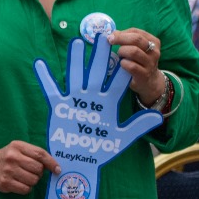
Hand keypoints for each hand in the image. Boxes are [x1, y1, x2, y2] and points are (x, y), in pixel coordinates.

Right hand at [0, 140, 58, 193]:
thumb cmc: (9, 157)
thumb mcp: (20, 149)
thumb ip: (35, 154)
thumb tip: (55, 168)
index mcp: (17, 146)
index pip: (40, 154)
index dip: (51, 163)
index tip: (57, 169)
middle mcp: (12, 157)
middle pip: (38, 168)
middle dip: (39, 172)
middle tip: (32, 171)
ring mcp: (7, 170)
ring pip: (33, 180)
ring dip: (33, 180)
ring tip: (25, 177)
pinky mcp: (5, 183)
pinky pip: (26, 189)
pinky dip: (26, 188)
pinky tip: (20, 183)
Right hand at [35, 34, 162, 198]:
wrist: (82, 161)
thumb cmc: (102, 150)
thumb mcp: (123, 137)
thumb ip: (138, 125)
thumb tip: (158, 115)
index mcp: (108, 103)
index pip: (117, 81)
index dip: (122, 65)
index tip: (128, 49)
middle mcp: (92, 98)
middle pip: (96, 72)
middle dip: (100, 55)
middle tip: (103, 36)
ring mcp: (75, 101)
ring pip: (76, 76)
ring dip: (76, 60)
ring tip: (78, 43)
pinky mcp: (60, 107)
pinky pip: (52, 89)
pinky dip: (45, 77)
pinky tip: (40, 63)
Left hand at [106, 28, 164, 103]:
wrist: (150, 82)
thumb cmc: (139, 62)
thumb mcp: (137, 49)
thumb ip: (127, 40)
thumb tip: (113, 33)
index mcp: (153, 42)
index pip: (136, 32)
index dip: (122, 32)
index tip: (112, 35)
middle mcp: (154, 51)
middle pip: (136, 39)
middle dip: (120, 38)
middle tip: (110, 41)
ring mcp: (150, 63)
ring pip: (134, 51)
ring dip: (122, 51)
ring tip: (120, 55)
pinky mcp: (144, 74)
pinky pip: (131, 66)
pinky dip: (123, 63)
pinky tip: (122, 64)